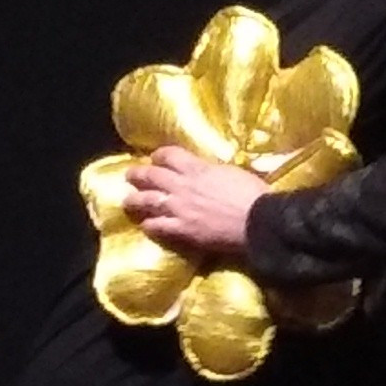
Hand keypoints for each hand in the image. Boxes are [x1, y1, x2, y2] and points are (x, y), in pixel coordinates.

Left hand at [129, 150, 267, 263]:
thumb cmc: (252, 194)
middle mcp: (182, 185)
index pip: (168, 155)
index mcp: (197, 168)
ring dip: (134, 199)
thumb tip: (208, 170)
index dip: (159, 155)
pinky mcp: (181, 230)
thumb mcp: (232, 171)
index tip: (156, 158)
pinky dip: (149, 225)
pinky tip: (145, 225)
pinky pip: (157, 226)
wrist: (257, 220)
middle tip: (130, 175)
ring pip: (146, 201)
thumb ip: (213, 170)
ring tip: (127, 200)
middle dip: (137, 174)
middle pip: (151, 175)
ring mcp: (178, 208)